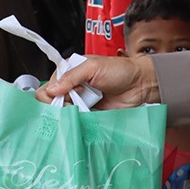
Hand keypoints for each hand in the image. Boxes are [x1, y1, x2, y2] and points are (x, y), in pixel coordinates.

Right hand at [38, 54, 159, 108]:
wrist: (140, 85)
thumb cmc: (120, 70)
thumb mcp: (93, 67)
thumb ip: (71, 77)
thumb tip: (52, 89)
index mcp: (71, 71)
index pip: (49, 84)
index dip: (51, 92)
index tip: (61, 96)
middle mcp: (73, 87)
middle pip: (53, 101)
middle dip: (59, 104)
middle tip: (72, 104)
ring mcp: (81, 101)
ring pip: (64, 112)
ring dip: (69, 113)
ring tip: (82, 109)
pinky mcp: (90, 113)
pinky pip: (77, 120)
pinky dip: (77, 121)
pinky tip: (83, 118)